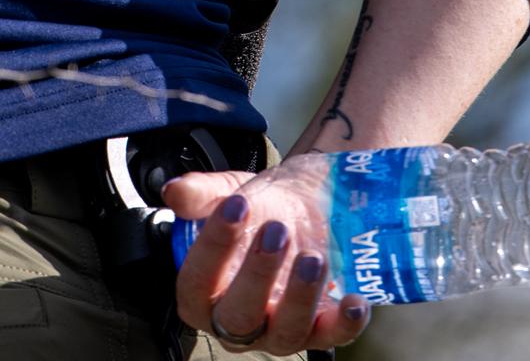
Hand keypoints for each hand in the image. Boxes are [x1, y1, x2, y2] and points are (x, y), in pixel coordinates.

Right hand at [164, 160, 371, 354]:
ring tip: (313, 256)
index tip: (235, 206)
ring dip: (300, 298)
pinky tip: (355, 299)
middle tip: (276, 231)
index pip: (196, 284)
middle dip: (257, 276)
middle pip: (239, 318)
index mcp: (205, 293)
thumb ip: (199, 193)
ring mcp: (280, 330)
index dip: (212, 248)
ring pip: (285, 335)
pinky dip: (346, 324)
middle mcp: (238, 322)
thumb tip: (174, 192)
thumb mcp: (227, 191)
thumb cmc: (260, 208)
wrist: (307, 203)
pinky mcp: (321, 329)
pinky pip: (332, 338)